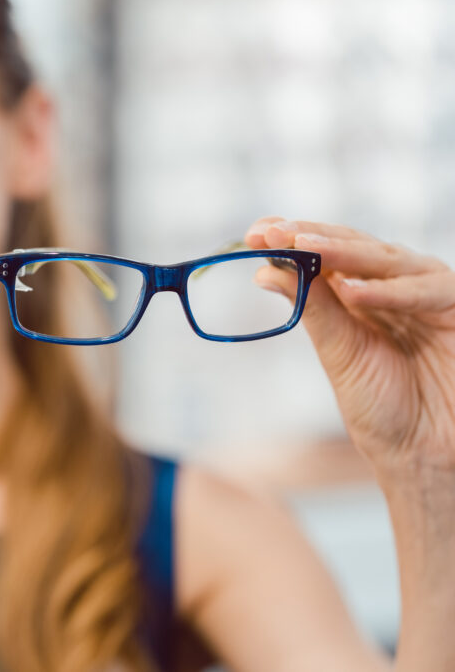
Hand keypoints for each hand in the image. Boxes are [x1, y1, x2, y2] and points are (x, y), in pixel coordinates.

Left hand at [245, 218, 454, 475]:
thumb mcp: (338, 352)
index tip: (255, 232)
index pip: (327, 253)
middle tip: (273, 231)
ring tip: (303, 247)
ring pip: (385, 259)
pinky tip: (352, 292)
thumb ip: (312, 308)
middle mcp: (395, 286)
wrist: (425, 452)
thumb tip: (265, 271)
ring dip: (344, 252)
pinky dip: (389, 291)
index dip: (293, 238)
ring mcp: (427, 294)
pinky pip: (425, 291)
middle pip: (353, 246)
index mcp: (362, 294)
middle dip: (310, 236)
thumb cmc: (383, 406)